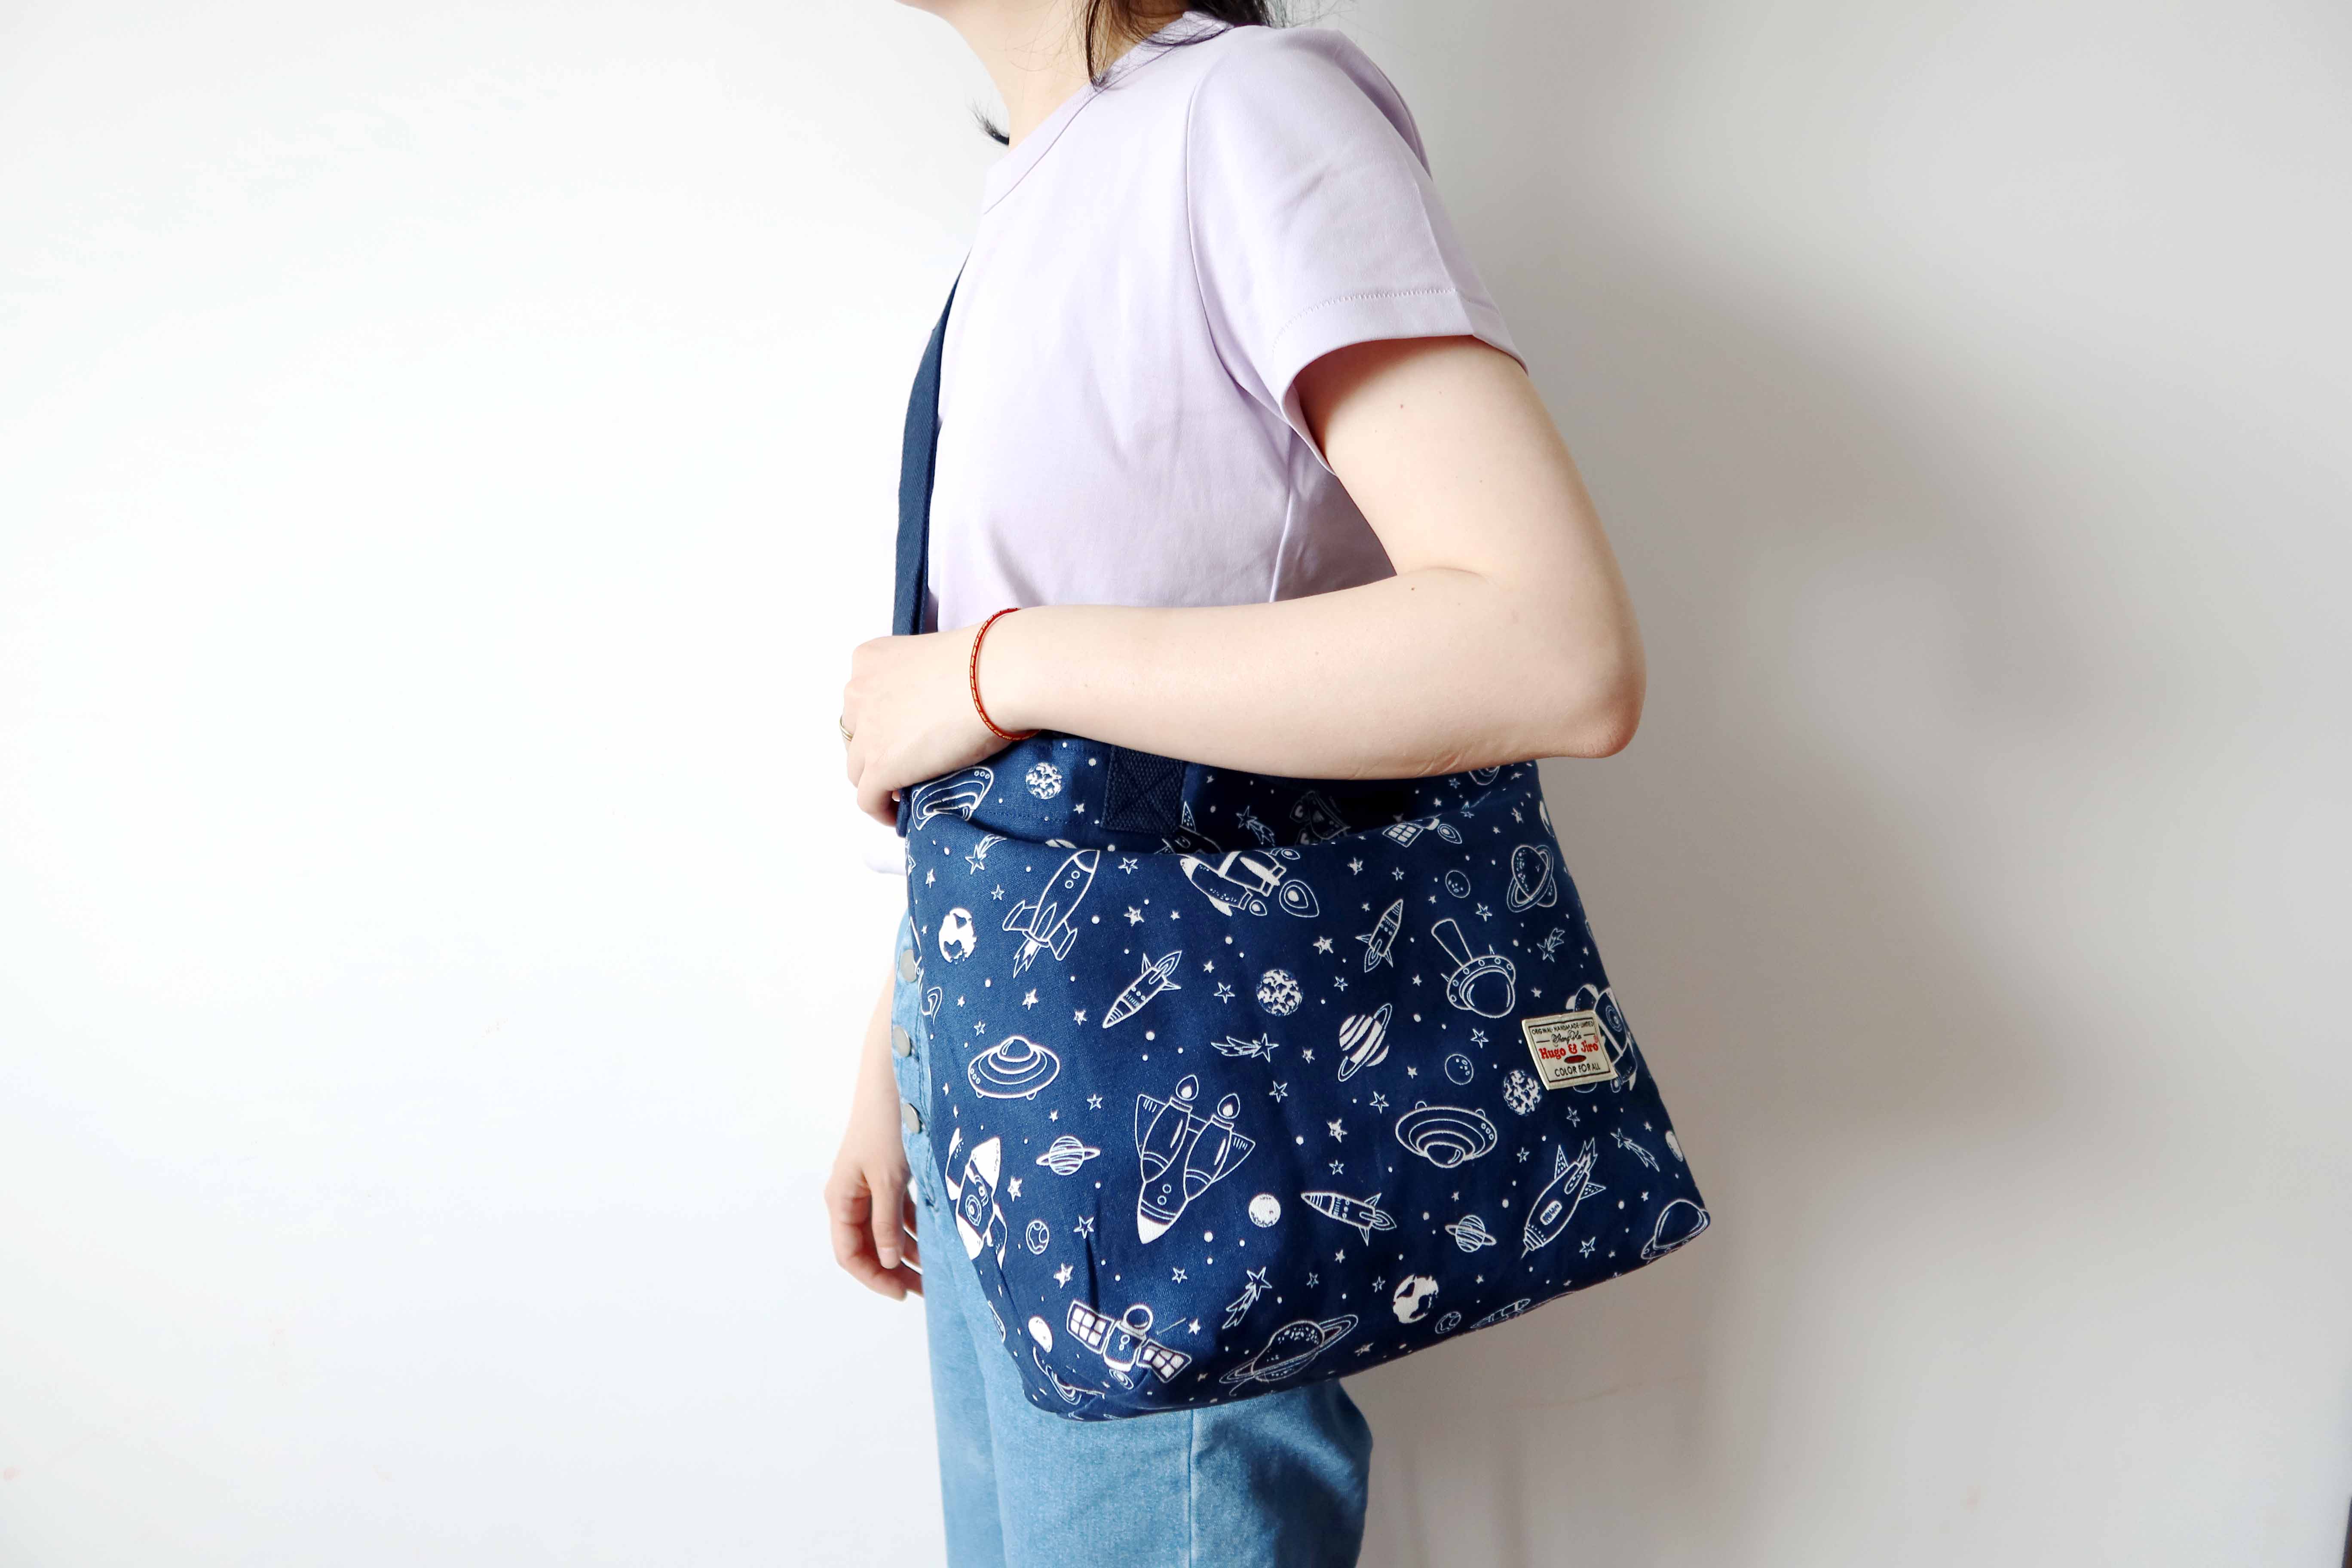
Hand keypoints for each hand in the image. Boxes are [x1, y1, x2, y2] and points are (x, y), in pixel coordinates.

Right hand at [825, 970, 923, 1299]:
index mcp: (841, 1197)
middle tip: (928, 1291)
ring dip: (909, 1251)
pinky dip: (916, 1226)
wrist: (895, 1075)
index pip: (849, 1253)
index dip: (873, 1278)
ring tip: (938, 1270)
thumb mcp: (888, 1178)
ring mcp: (871, 1183)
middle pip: (868, 1246)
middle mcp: (852, 1194)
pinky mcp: (891, 1172)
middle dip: (895, 1270)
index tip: (904, 1294)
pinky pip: (901, 1210)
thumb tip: (885, 1261)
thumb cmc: (886, 1123)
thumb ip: (886, 1222)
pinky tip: (938, 1238)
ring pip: (887, 1230)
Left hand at [840, 627, 1001, 826]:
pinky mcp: (880, 766)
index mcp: (870, 660)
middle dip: (874, 751)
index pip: (861, 701)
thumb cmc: (983, 664)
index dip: (879, 724)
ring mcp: (868, 731)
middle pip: (854, 735)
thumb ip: (920, 682)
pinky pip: (868, 800)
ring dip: (877, 781)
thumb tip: (934, 709)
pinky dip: (881, 811)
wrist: (996, 677)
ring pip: (857, 770)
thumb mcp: (935, 661)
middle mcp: (858, 692)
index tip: (900, 736)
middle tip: (905, 763)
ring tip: (903, 792)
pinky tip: (900, 817)